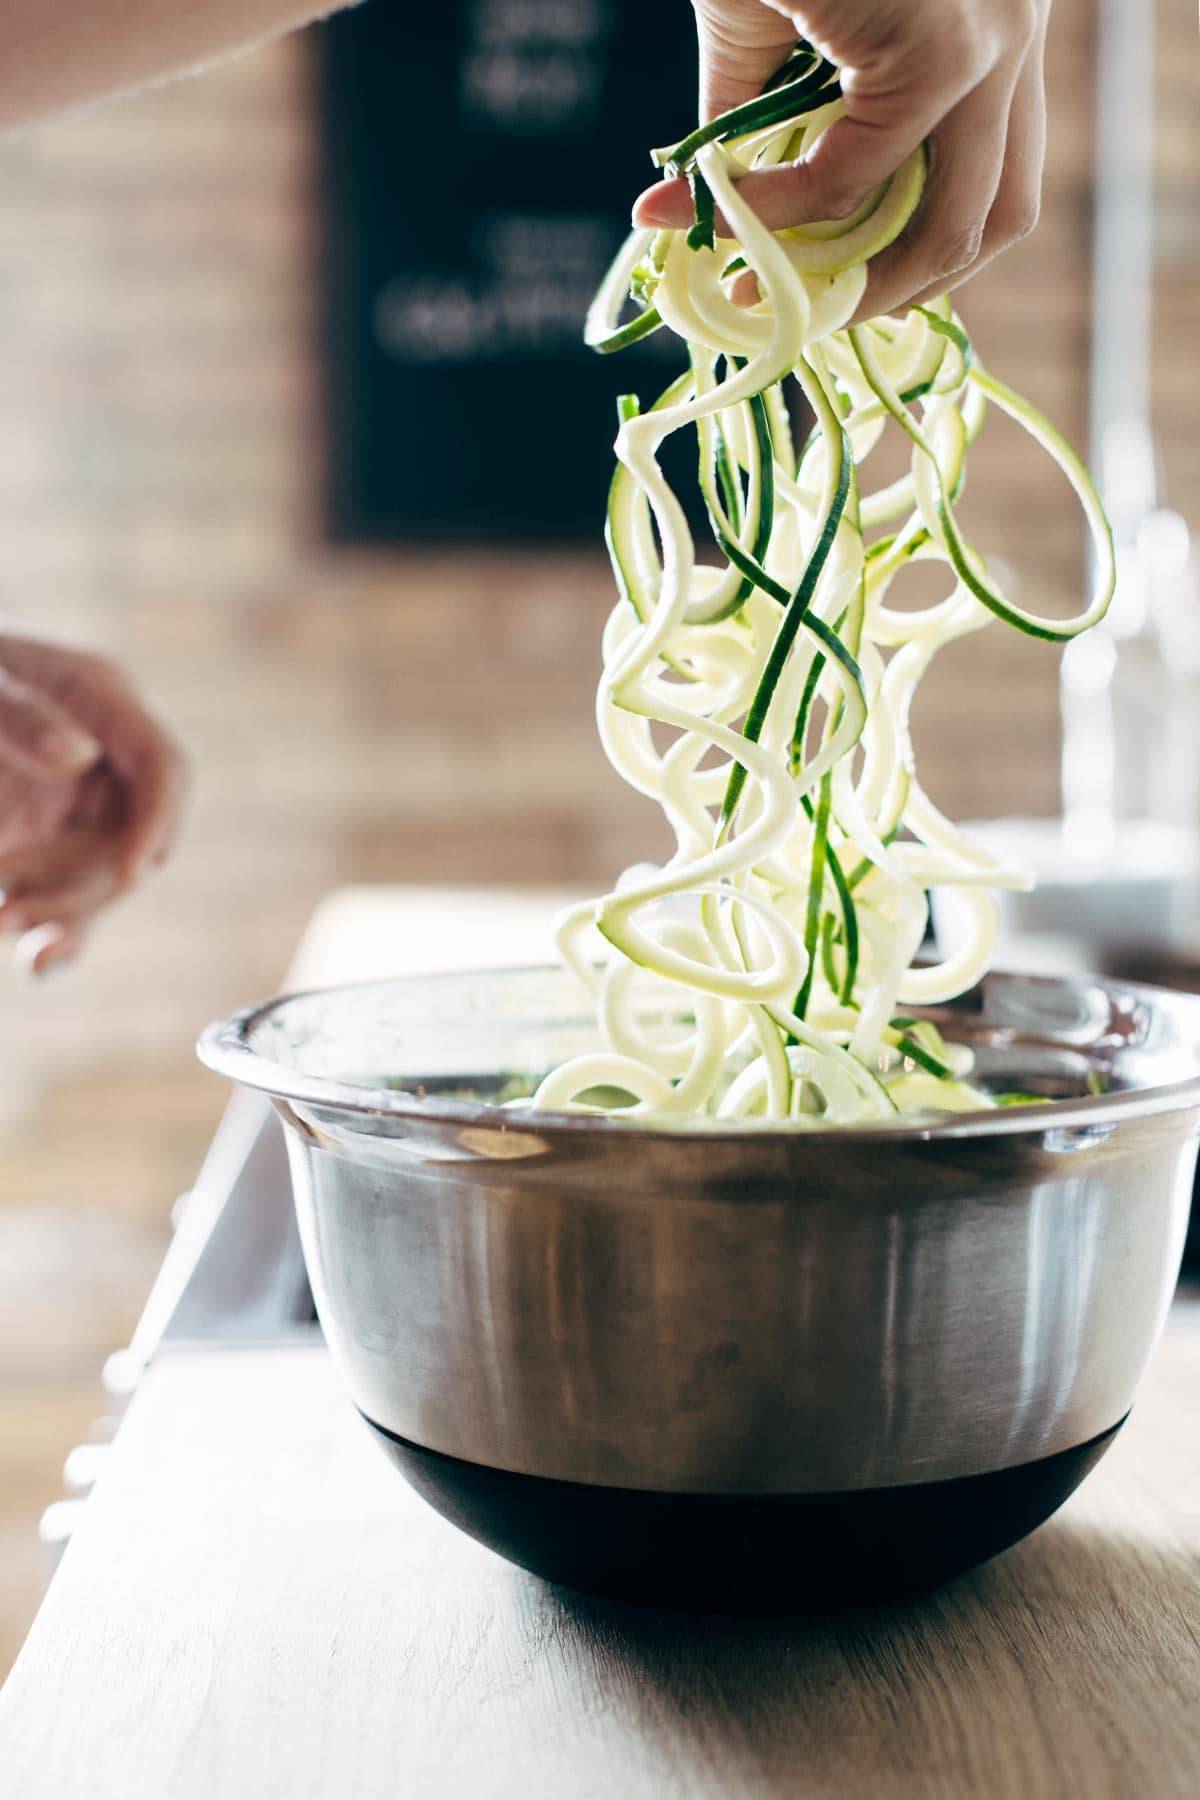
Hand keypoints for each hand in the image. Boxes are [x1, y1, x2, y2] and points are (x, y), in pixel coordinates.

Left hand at [0, 632, 185, 972]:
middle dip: (86, 883)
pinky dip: (59, 929)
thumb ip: (20, 720)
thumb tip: (79, 758)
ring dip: (59, 910)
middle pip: (137, 838)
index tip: (129, 875)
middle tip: (8, 908)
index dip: (157, 823)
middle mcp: (106, 755)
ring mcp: (81, 800)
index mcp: (102, 700)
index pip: (163, 768)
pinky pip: (74, 892)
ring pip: (105, 877)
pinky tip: (40, 961)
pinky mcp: (52, 837)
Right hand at [633, 1, 1047, 320]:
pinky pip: (855, 179)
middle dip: (901, 291)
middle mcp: (1014, 38)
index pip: (991, 180)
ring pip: (953, 225)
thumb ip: (758, 135)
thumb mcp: (766, 43)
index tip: (830, 291)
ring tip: (769, 284)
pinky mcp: (937, 49)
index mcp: (994, 33)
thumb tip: (703, 225)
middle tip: (813, 313)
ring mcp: (989, 44)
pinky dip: (786, 211)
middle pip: (996, 221)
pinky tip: (728, 212)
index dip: (917, 257)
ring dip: (859, 281)